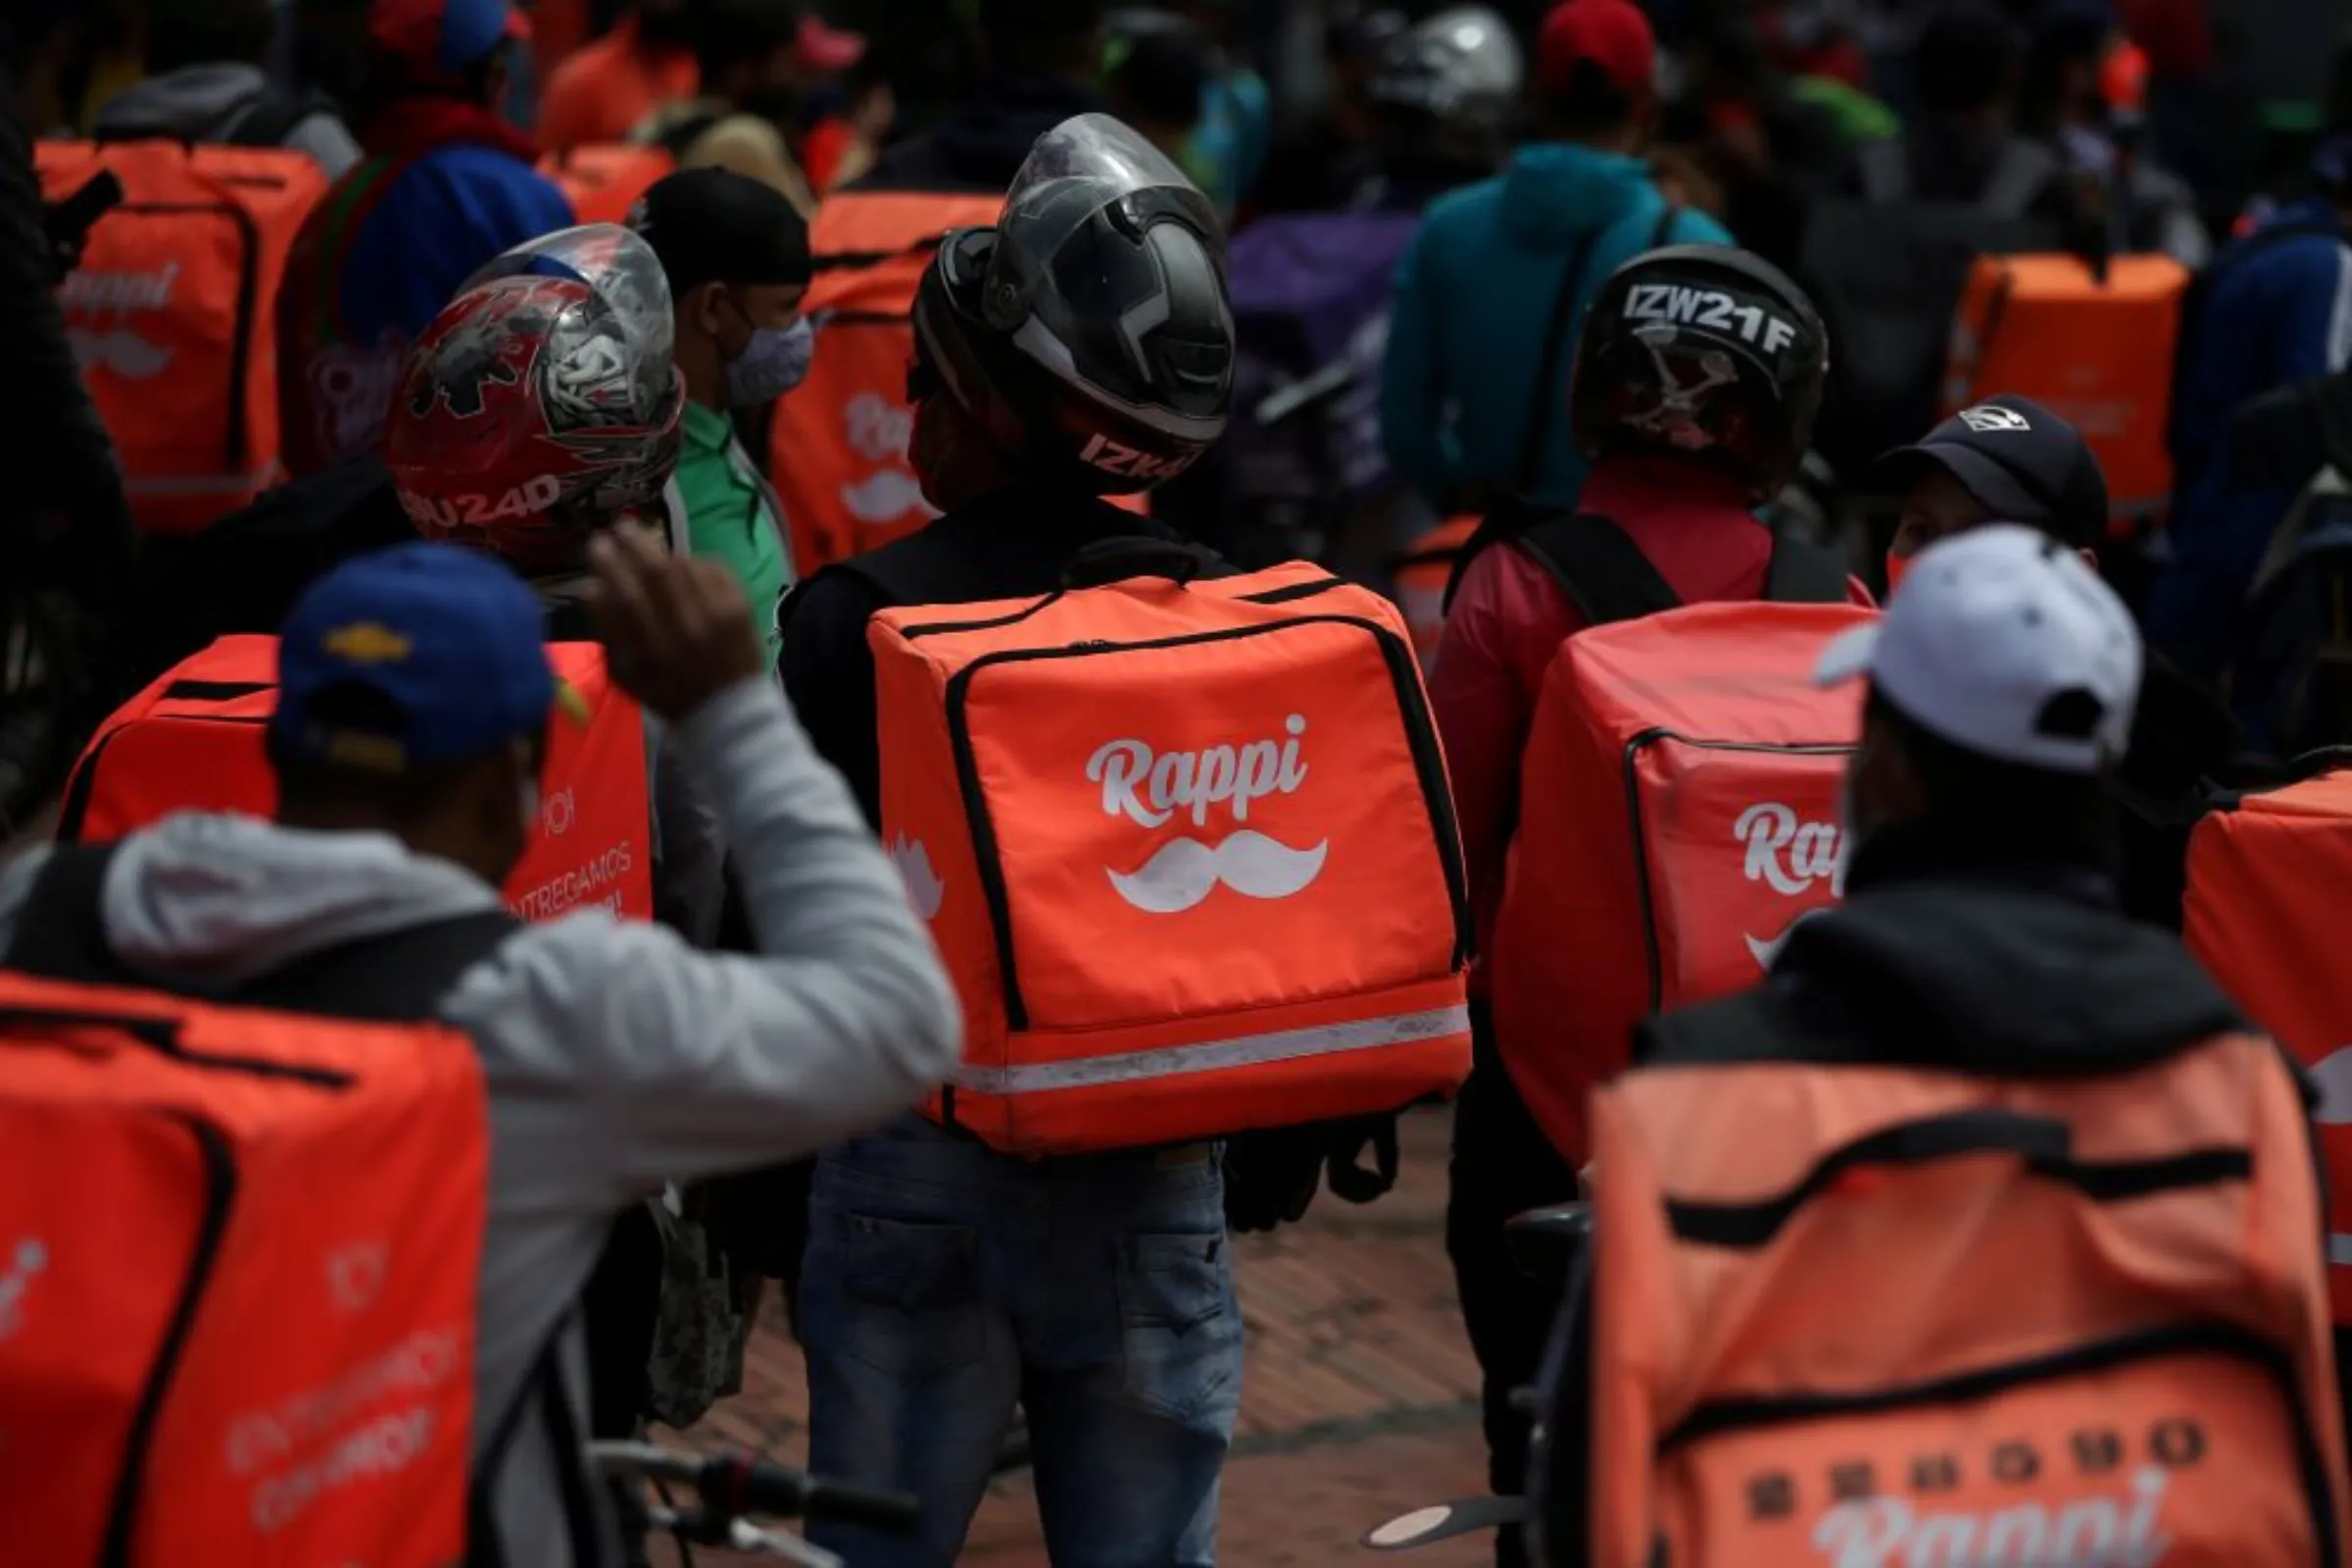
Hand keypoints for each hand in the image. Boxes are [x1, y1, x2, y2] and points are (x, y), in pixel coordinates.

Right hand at [582, 524, 764, 721]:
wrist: (729, 711)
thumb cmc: (668, 693)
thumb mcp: (625, 676)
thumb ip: (606, 634)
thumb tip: (590, 587)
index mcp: (650, 651)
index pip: (623, 595)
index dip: (608, 565)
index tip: (597, 546)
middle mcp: (683, 631)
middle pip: (654, 572)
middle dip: (632, 543)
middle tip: (620, 527)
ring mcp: (715, 617)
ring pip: (683, 566)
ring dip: (662, 550)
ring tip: (649, 546)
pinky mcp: (739, 607)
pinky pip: (712, 568)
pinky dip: (694, 561)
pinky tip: (684, 565)